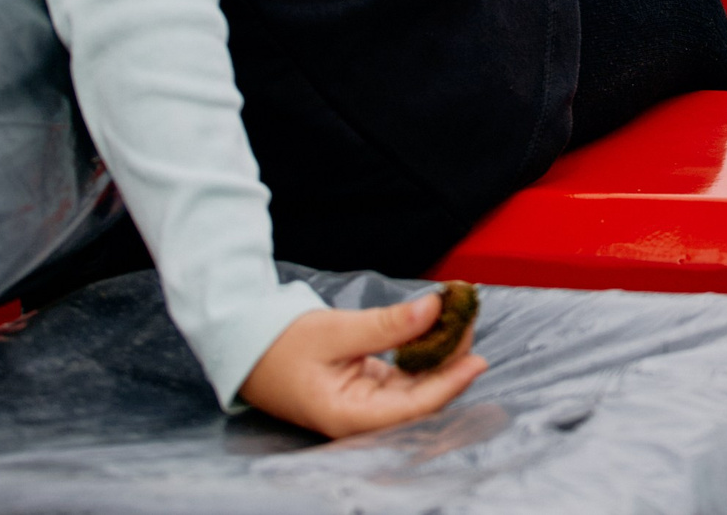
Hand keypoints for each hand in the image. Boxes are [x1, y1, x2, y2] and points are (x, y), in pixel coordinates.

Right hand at [238, 292, 485, 437]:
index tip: (475, 360)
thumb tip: (434, 309)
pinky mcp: (371, 387)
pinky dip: (426, 349)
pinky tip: (440, 325)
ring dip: (442, 353)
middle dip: (451, 362)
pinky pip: (408, 373)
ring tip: (460, 316)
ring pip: (419, 384)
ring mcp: (369, 402)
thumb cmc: (282, 345)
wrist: (251, 347)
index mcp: (349, 416)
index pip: (411, 409)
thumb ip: (386, 325)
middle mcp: (364, 416)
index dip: (448, 385)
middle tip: (469, 320)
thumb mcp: (335, 331)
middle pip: (422, 398)